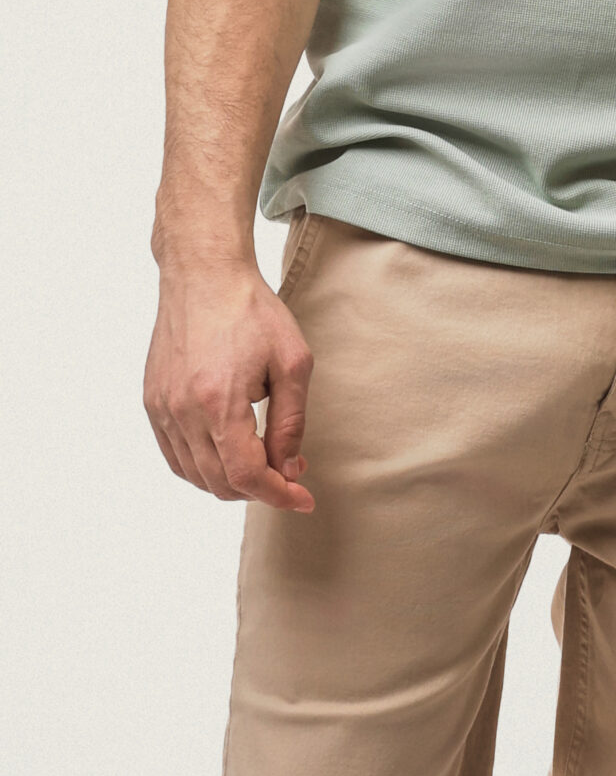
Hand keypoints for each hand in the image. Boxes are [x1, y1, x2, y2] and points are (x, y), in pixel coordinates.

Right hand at [144, 253, 314, 512]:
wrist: (204, 277)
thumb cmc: (253, 312)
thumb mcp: (292, 362)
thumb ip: (291, 422)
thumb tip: (289, 468)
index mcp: (220, 402)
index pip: (246, 475)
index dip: (277, 495)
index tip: (303, 499)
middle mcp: (183, 412)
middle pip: (218, 482)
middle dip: (259, 489)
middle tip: (289, 475)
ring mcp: (162, 409)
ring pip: (194, 474)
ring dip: (231, 481)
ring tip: (263, 462)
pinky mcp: (152, 402)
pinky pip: (175, 456)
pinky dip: (202, 468)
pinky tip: (227, 454)